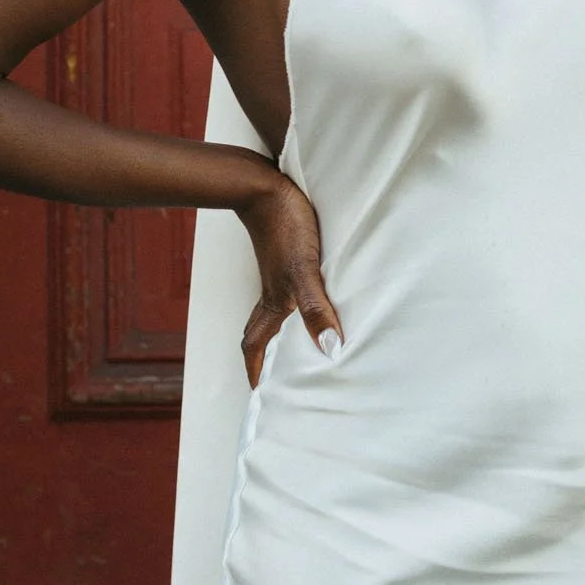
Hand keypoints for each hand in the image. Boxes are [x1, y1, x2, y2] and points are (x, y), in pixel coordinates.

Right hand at [234, 169, 341, 386]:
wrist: (267, 188)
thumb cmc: (284, 226)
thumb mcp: (304, 272)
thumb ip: (316, 309)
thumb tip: (329, 349)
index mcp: (272, 303)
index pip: (255, 346)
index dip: (256, 372)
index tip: (259, 396)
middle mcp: (273, 293)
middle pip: (261, 334)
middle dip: (266, 359)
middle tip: (279, 381)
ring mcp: (279, 275)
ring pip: (275, 313)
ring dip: (282, 333)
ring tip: (298, 349)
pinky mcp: (290, 258)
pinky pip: (291, 292)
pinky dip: (299, 306)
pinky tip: (316, 301)